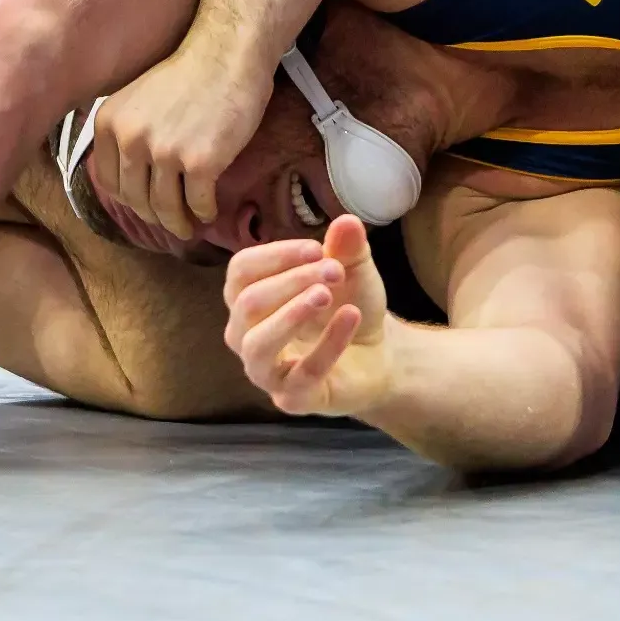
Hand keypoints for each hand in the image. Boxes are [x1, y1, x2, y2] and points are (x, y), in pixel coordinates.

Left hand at [92, 40, 272, 239]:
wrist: (227, 53)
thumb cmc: (188, 73)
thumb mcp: (137, 98)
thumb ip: (126, 132)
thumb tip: (129, 176)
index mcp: (109, 123)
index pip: (109, 181)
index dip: (128, 199)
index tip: (144, 205)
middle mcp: (130, 140)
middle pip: (135, 199)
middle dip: (154, 216)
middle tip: (170, 221)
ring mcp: (165, 152)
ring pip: (165, 208)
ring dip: (178, 223)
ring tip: (189, 226)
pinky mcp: (201, 162)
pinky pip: (197, 203)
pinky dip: (203, 212)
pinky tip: (209, 211)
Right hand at [223, 216, 390, 417]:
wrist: (379, 357)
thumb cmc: (348, 308)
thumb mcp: (351, 272)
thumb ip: (346, 249)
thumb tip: (347, 222)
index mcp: (249, 299)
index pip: (240, 272)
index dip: (274, 256)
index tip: (316, 248)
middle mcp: (246, 335)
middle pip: (247, 304)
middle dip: (290, 281)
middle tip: (333, 270)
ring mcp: (266, 371)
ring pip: (257, 344)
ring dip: (291, 314)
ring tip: (325, 294)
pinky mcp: (293, 399)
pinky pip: (302, 373)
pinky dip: (328, 342)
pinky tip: (352, 317)